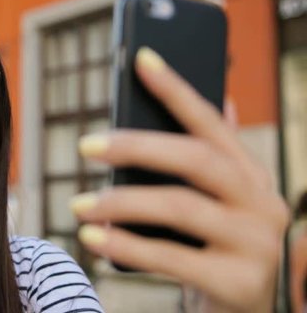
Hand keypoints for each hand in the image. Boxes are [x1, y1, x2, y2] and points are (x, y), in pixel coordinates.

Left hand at [71, 47, 288, 312]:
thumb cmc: (215, 250)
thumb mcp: (216, 204)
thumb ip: (212, 160)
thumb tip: (222, 99)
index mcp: (251, 176)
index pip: (212, 122)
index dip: (176, 88)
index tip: (141, 58)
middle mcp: (262, 203)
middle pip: (195, 159)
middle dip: (136, 146)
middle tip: (86, 145)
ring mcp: (257, 244)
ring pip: (178, 206)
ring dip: (120, 202)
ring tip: (78, 204)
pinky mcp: (239, 283)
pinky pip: (171, 257)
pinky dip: (125, 246)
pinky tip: (91, 239)